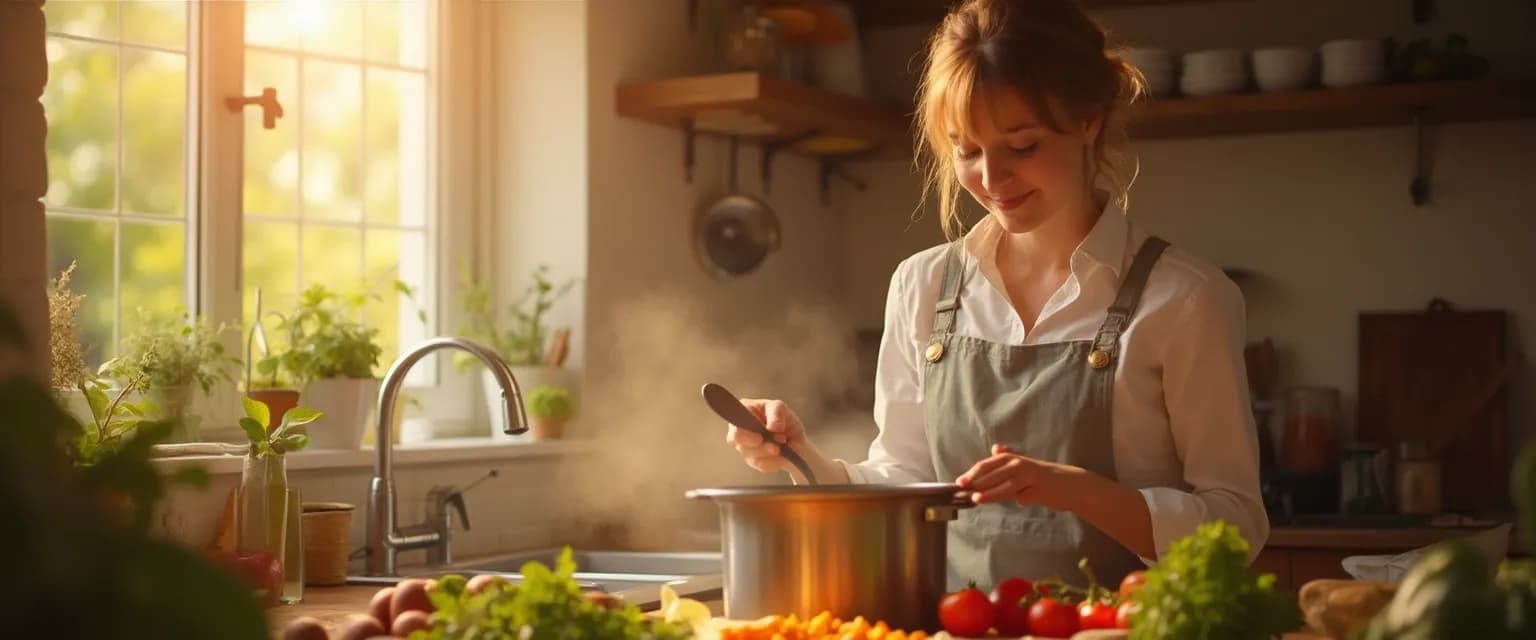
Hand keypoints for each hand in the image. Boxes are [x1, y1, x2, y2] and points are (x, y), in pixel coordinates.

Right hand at [723, 398, 846, 483]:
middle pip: (735, 437)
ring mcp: (746, 447)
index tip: (757, 433)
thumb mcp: (785, 412)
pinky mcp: (754, 461)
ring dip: (768, 453)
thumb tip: (771, 426)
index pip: (732, 411)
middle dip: (756, 443)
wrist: (800, 448)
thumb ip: (776, 413)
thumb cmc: (789, 425)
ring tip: (781, 448)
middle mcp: (742, 428)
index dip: (740, 423)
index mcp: (746, 410)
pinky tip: (780, 457)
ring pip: (748, 453)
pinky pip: (759, 464)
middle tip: (774, 444)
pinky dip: (772, 462)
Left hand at [955, 444, 1080, 507]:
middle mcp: (1020, 465)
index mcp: (1013, 459)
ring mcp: (1031, 477)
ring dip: (991, 492)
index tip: (959, 482)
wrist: (1070, 484)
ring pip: (1007, 484)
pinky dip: (1021, 499)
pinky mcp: (1041, 489)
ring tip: (977, 498)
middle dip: (977, 482)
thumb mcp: (1024, 467)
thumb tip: (996, 448)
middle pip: (994, 473)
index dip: (972, 473)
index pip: (987, 465)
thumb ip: (1007, 460)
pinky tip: (1019, 502)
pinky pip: (1026, 496)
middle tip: (962, 490)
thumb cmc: (1042, 478)